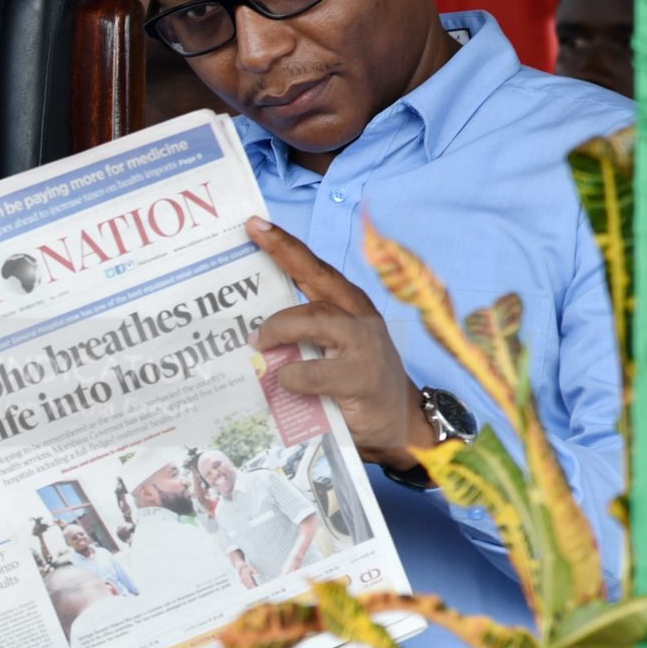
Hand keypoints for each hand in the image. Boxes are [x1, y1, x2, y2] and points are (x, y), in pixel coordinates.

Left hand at [246, 216, 433, 472]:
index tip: (255, 224)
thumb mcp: (328, 350)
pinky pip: (315, 371)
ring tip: (257, 342)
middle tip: (250, 245)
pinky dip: (294, 375)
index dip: (285, 245)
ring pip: (316, 320)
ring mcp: (364, 346)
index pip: (315, 269)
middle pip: (318, 282)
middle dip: (283, 258)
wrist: (398, 423)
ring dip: (280, 329)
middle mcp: (360, 318)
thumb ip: (300, 336)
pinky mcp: (360, 378)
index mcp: (349, 307)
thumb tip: (248, 330)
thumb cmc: (353, 384)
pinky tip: (284, 380)